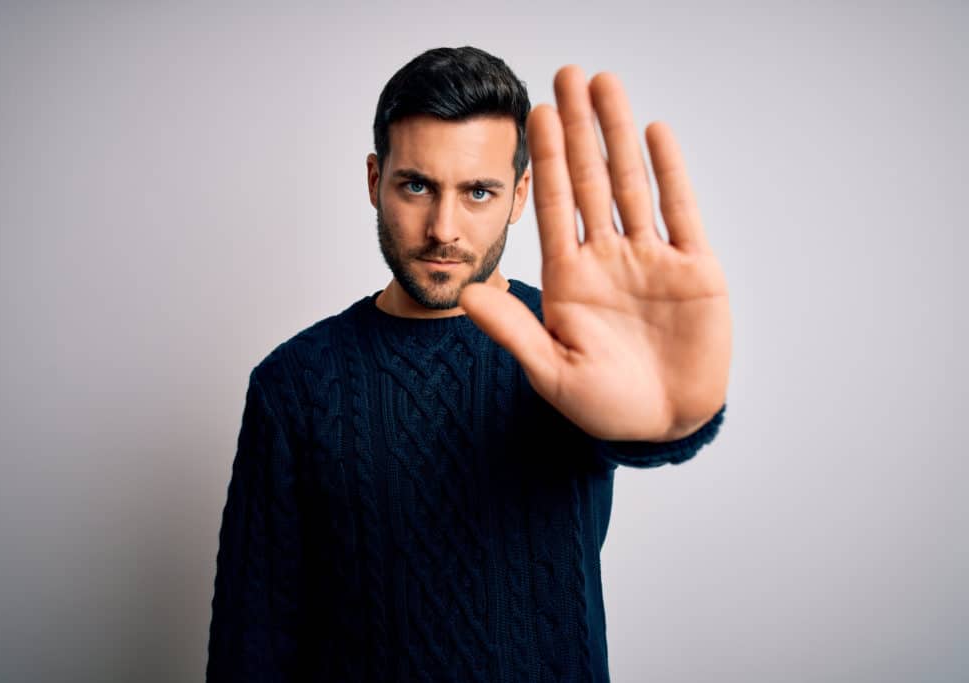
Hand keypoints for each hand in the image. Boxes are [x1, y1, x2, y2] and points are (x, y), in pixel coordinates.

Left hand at [460, 65, 731, 441]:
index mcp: (569, 279)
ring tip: (605, 83)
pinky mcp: (694, 270)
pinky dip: (668, 172)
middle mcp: (607, 259)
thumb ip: (513, 332)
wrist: (664, 428)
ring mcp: (651, 260)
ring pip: (632, 183)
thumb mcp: (552, 372)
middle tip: (567, 74)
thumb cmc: (605, 408)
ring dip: (618, 134)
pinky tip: (653, 132)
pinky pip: (680, 211)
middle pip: (590, 180)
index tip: (535, 112)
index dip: (547, 158)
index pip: (554, 205)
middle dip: (578, 128)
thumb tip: (463, 294)